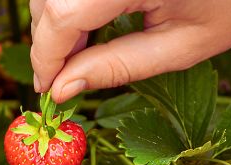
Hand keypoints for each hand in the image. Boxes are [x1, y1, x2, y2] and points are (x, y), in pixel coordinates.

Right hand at [30, 0, 230, 101]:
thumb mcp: (185, 45)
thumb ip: (119, 66)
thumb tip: (63, 89)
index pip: (60, 15)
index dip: (46, 56)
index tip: (47, 91)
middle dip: (47, 39)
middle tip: (61, 79)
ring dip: (56, 16)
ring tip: (79, 53)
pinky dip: (72, 0)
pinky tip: (90, 21)